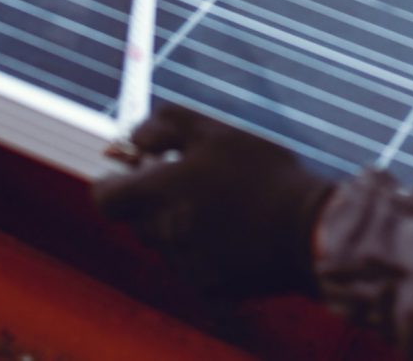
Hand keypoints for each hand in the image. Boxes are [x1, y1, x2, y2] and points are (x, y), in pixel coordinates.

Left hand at [94, 104, 334, 302]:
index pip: (105, 197)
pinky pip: (193, 263)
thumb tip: (135, 138)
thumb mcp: (215, 132)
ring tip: (225, 205)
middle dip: (155, 199)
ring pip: (166, 240)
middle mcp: (163, 234)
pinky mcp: (207, 286)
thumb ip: (167, 125)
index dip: (114, 183)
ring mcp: (184, 265)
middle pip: (137, 218)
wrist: (306, 232)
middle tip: (193, 179)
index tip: (135, 171)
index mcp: (159, 194)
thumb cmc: (262, 175)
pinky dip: (206, 248)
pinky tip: (239, 232)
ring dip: (181, 222)